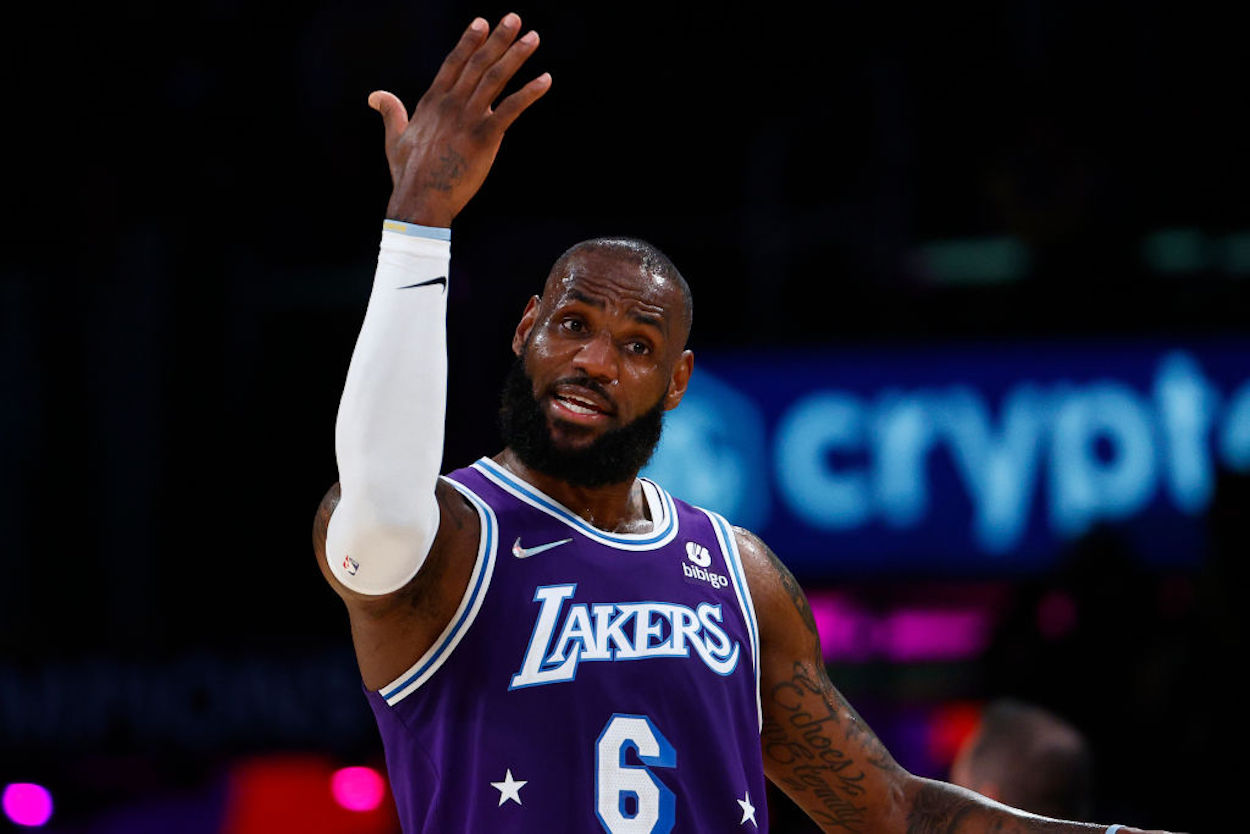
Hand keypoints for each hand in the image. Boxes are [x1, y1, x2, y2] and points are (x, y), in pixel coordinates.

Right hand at [369, 12, 550, 226]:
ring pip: (495, 79)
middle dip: (498, 39)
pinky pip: (510, 110)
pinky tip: (545, 79)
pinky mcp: (484, 138)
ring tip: (533, 38)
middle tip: (515, 18)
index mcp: (432, 102)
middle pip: (477, 63)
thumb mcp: (395, 137)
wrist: (419, 200)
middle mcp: (451, 104)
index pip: (454, 63)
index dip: (469, 41)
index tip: (482, 22)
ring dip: (515, 56)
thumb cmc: (408, 172)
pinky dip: (529, 93)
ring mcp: (467, 119)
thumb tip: (374, 95)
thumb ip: (391, 111)